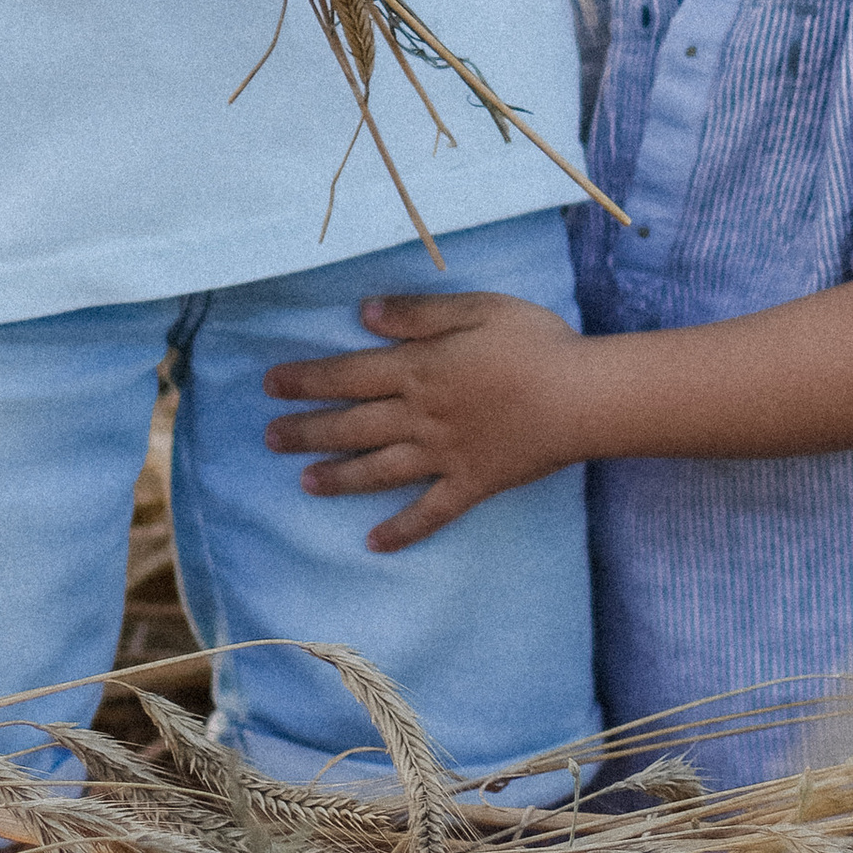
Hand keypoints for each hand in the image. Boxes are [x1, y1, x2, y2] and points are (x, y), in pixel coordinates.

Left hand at [263, 290, 590, 548]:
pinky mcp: (471, 485)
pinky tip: (374, 543)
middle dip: (307, 431)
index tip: (271, 385)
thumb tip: (365, 313)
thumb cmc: (535, 343)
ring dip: (338, 478)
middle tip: (269, 438)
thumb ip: (419, 314)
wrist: (582, 397)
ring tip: (304, 484)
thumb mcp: (477, 308)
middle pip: (353, 425)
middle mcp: (421, 417)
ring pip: (379, 470)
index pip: (349, 375)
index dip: (307, 379)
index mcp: (420, 369)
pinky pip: (430, 514)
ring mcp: (444, 456)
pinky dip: (401, 531)